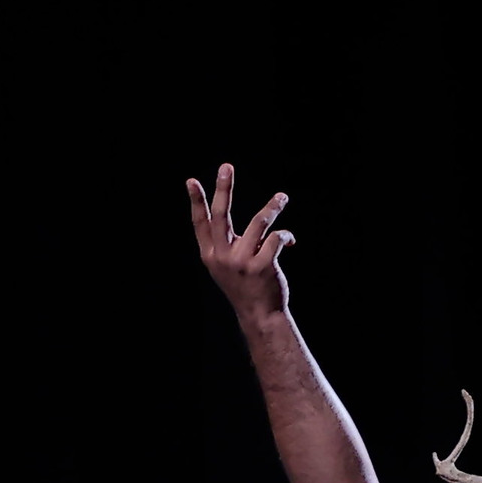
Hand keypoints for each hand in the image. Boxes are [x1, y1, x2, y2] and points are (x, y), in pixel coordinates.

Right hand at [184, 162, 293, 320]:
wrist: (259, 315)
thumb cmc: (244, 287)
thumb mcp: (225, 266)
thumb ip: (223, 243)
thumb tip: (223, 211)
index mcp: (211, 255)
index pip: (200, 223)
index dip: (196, 201)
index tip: (191, 181)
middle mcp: (222, 257)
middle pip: (221, 215)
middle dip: (223, 189)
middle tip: (226, 166)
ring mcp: (242, 262)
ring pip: (258, 222)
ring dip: (273, 207)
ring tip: (282, 197)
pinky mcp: (262, 266)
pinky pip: (276, 237)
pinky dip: (285, 236)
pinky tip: (289, 241)